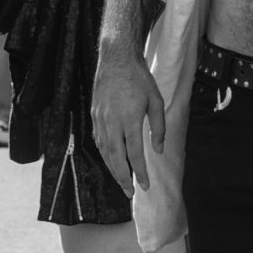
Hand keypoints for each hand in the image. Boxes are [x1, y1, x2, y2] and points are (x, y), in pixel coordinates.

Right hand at [89, 50, 163, 192]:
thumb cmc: (140, 79)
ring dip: (112, 169)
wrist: (116, 59)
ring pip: (105, 152)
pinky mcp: (94, 115)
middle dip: (123, 178)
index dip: (140, 173)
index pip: (134, 154)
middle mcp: (113, 122)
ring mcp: (101, 119)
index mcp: (130, 120)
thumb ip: (158, 127)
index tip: (145, 186)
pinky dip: (105, 154)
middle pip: (116, 158)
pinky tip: (111, 160)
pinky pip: (98, 140)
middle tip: (130, 193)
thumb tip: (157, 150)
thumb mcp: (156, 101)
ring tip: (121, 181)